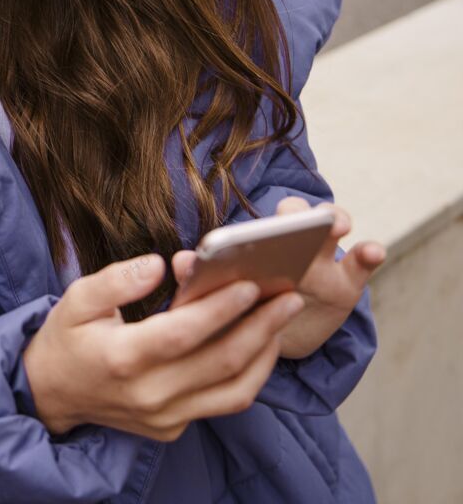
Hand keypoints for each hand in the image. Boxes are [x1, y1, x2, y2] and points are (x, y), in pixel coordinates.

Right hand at [23, 254, 304, 441]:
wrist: (51, 393)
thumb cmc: (66, 338)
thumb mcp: (75, 299)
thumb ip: (116, 280)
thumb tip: (159, 265)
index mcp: (121, 358)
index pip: (182, 333)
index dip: (219, 308)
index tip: (248, 283)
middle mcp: (148, 394)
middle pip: (220, 362)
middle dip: (261, 327)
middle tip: (287, 297)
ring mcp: (164, 417)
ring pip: (234, 391)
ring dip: (264, 354)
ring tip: (281, 319)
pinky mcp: (173, 428)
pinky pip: (223, 403)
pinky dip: (249, 374)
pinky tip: (258, 344)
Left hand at [172, 199, 385, 359]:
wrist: (269, 338)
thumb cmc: (239, 307)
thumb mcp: (223, 294)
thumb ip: (202, 275)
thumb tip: (179, 261)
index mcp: (257, 243)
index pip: (254, 219)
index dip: (257, 218)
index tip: (266, 226)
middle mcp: (289, 244)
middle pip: (297, 215)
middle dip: (300, 213)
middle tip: (300, 221)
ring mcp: (322, 262)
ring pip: (331, 228)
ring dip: (335, 219)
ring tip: (338, 225)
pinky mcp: (347, 284)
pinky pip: (362, 262)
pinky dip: (369, 252)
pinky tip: (372, 250)